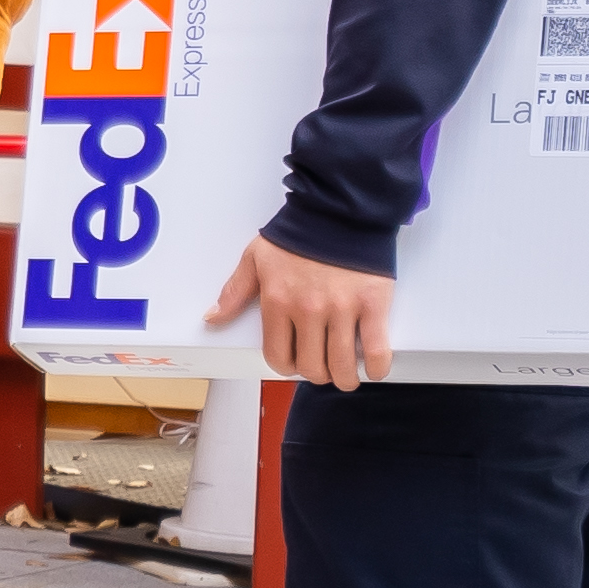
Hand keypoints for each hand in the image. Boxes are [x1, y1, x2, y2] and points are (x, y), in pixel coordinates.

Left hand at [203, 235, 395, 391]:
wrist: (340, 210)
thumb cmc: (298, 234)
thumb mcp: (256, 258)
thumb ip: (235, 291)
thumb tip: (212, 318)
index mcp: (278, 301)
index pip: (277, 355)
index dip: (286, 366)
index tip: (294, 363)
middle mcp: (308, 310)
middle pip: (311, 365)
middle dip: (315, 373)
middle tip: (321, 367)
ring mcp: (342, 309)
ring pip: (340, 365)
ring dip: (343, 377)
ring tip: (345, 373)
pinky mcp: (373, 305)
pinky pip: (375, 350)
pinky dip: (375, 368)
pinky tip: (373, 369)